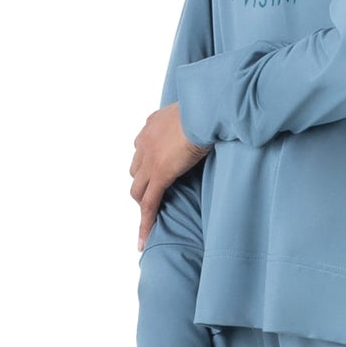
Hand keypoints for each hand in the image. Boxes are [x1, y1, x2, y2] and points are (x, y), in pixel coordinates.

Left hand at [132, 102, 207, 248]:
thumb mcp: (196, 112)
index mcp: (152, 126)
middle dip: (143, 184)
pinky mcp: (159, 175)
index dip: (148, 165)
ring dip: (144, 202)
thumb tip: (207, 120)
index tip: (154, 173)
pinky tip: (143, 239)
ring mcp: (150, 160)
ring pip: (138, 190)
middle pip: (136, 171)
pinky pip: (149, 203)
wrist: (204, 110)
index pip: (143, 149)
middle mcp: (145, 142)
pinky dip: (145, 222)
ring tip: (150, 219)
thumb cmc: (208, 107)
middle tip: (155, 197)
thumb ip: (193, 119)